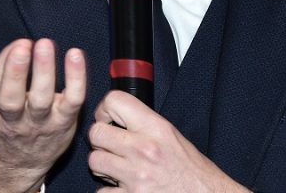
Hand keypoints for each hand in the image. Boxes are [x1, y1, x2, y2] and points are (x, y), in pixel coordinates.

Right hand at [0, 38, 85, 192]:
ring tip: (48, 45)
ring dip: (47, 72)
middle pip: (14, 98)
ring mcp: (39, 122)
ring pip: (42, 100)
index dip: (4, 68)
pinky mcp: (63, 121)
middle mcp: (13, 118)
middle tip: (28, 44)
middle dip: (20, 72)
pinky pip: (72, 101)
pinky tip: (76, 55)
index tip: (16, 44)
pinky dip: (76, 80)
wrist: (13, 167)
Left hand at [88, 90, 249, 192]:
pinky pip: (102, 192)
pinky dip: (109, 192)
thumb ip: (144, 122)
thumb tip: (117, 114)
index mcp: (155, 127)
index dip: (105, 109)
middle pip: (96, 132)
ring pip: (94, 161)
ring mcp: (135, 176)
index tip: (108, 119)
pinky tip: (123, 188)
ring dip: (103, 166)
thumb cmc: (191, 170)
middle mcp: (144, 149)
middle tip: (111, 146)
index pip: (114, 100)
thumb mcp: (171, 135)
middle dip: (100, 140)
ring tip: (117, 168)